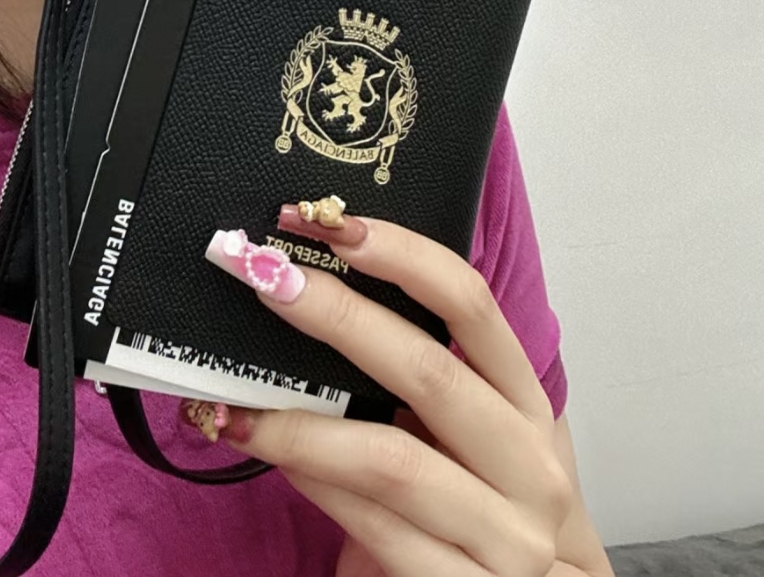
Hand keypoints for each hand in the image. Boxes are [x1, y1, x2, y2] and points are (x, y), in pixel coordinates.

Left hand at [198, 213, 573, 576]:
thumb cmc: (492, 518)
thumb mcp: (478, 444)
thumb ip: (425, 385)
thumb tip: (318, 300)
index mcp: (528, 405)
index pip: (471, 305)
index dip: (402, 254)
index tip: (330, 225)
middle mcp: (530, 466)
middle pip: (429, 370)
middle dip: (337, 317)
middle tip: (264, 279)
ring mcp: (509, 537)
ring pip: (391, 460)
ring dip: (300, 424)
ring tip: (233, 401)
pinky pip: (375, 530)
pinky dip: (312, 487)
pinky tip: (268, 458)